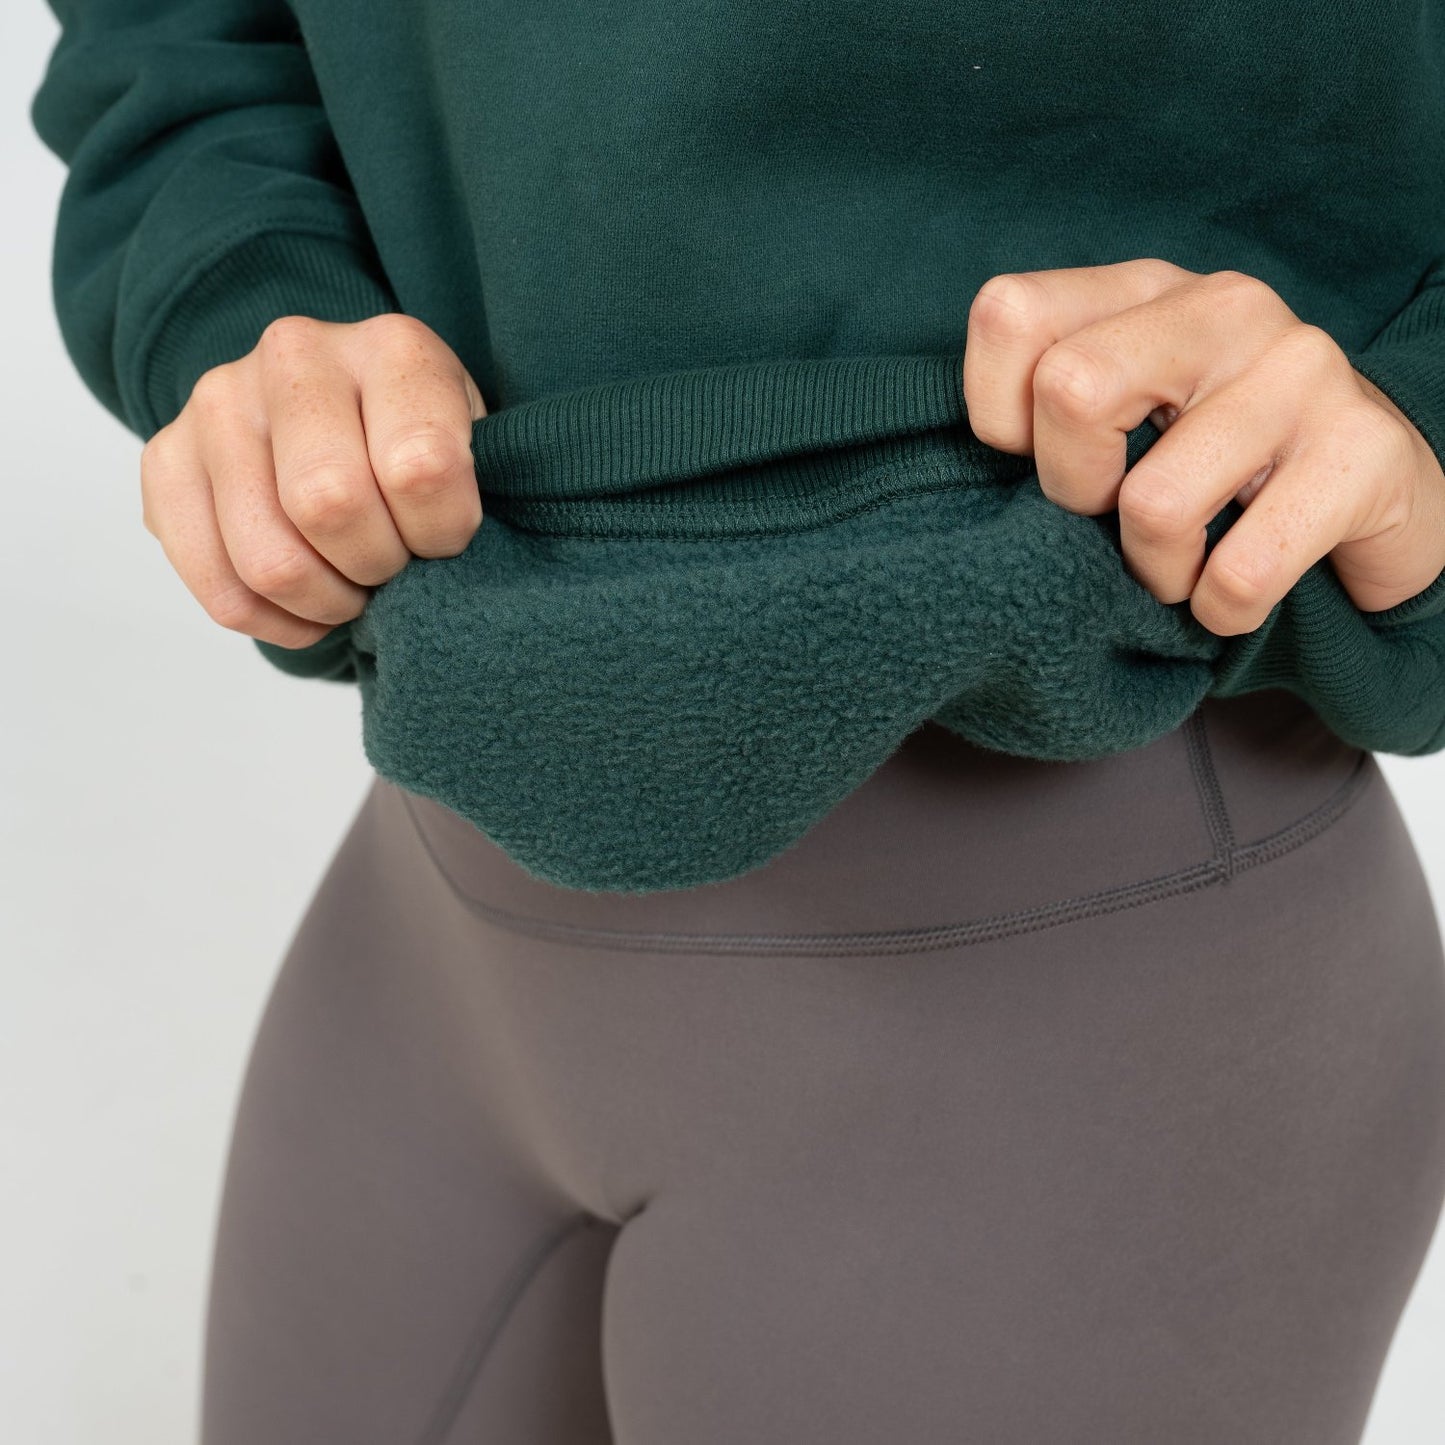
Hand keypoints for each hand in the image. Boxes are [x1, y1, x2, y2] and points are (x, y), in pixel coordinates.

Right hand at [139, 312, 486, 648]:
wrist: (348, 423)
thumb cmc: (425, 452)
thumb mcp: (477, 455)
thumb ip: (474, 496)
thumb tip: (452, 570)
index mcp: (395, 347)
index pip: (421, 466)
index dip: (442, 533)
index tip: (444, 539)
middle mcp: (297, 356)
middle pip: (330, 506)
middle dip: (375, 568)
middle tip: (391, 568)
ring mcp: (219, 401)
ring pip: (270, 561)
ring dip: (325, 604)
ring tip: (350, 589)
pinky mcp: (166, 457)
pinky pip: (217, 588)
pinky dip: (273, 623)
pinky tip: (305, 607)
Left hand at [962, 258, 1444, 634]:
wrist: (1375, 492)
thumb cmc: (1214, 464)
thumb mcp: (1124, 414)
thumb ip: (1046, 412)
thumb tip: (974, 470)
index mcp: (1145, 291)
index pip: (1009, 313)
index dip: (996, 415)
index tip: (1036, 459)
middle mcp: (1224, 309)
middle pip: (1071, 390)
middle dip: (1073, 491)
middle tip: (1111, 518)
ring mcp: (1302, 370)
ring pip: (1153, 502)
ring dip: (1156, 570)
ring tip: (1183, 564)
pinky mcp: (1364, 451)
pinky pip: (1241, 571)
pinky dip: (1222, 609)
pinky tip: (1235, 595)